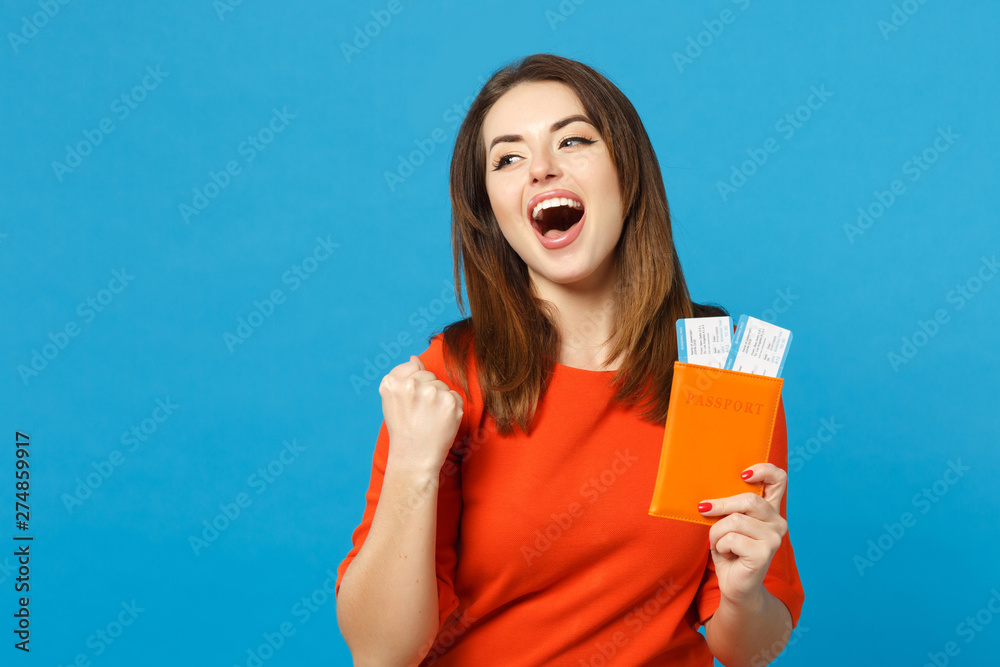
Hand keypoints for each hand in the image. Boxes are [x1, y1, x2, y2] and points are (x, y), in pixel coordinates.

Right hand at [379, 355, 463, 474]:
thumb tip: (415, 357)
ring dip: (439, 400)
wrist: (414, 458)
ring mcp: (432, 392)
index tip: (410, 402)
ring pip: (442, 385)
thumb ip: (403, 375)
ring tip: (429, 419)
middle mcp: (411, 385)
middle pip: (429, 375)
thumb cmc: (403, 429)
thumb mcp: (393, 400)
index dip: (413, 386)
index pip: (412, 367)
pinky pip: (455, 396)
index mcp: (391, 383)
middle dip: (427, 391)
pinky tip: (440, 422)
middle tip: (419, 414)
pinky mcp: (450, 402)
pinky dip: (451, 408)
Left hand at [697, 463, 787, 609]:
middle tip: (703, 509)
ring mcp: (774, 537)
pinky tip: (725, 553)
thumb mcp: (728, 523)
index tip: (742, 475)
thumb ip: (729, 506)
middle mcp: (778, 521)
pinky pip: (731, 538)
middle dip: (721, 505)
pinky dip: (720, 545)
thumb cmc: (729, 551)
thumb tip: (709, 494)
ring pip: (735, 520)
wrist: (736, 587)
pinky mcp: (765, 553)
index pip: (779, 479)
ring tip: (717, 542)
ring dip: (716, 532)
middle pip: (748, 500)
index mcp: (770, 510)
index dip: (763, 470)